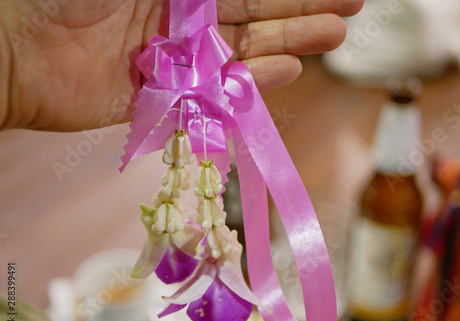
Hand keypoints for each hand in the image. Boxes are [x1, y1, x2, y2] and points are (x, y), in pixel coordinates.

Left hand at [0, 0, 361, 131]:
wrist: (18, 53)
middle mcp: (184, 19)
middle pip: (256, 11)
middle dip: (303, 9)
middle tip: (350, 10)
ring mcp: (180, 58)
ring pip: (246, 50)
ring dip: (291, 42)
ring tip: (335, 36)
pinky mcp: (170, 95)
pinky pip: (220, 90)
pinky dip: (253, 81)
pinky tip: (287, 69)